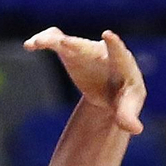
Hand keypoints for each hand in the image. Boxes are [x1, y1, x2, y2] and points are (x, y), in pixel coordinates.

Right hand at [27, 27, 145, 135]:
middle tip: (65, 43)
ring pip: (68, 41)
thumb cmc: (123, 98)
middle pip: (88, 48)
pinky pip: (55, 41)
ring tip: (39, 42)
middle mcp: (102, 52)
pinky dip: (44, 41)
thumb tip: (135, 129)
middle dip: (77, 46)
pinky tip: (30, 45)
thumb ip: (128, 117)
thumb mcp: (127, 109)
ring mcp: (85, 50)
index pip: (119, 54)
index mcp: (122, 65)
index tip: (108, 35)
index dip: (114, 45)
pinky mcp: (69, 51)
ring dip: (54, 41)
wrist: (110, 90)